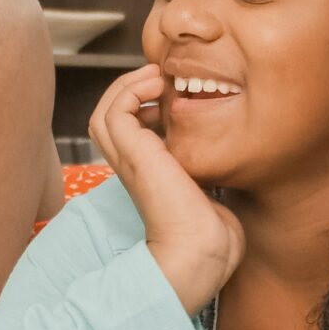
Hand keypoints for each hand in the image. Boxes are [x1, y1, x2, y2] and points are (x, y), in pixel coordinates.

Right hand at [87, 64, 242, 312]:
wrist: (203, 252)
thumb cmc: (213, 236)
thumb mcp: (211, 193)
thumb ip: (207, 173)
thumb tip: (223, 158)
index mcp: (147, 177)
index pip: (128, 134)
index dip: (143, 109)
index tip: (171, 98)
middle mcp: (132, 168)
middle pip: (108, 119)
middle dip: (130, 91)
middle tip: (159, 79)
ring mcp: (129, 161)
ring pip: (105, 111)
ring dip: (127, 86)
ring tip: (156, 76)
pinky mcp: (134, 154)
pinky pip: (115, 110)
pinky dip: (131, 91)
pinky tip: (157, 87)